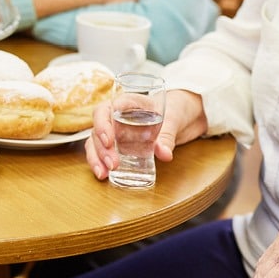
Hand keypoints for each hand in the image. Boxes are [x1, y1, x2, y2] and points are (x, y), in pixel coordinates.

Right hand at [84, 88, 206, 179]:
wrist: (183, 116)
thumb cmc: (175, 109)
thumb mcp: (174, 120)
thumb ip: (167, 136)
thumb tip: (164, 154)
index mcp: (127, 102)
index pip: (107, 109)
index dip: (103, 124)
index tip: (109, 141)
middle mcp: (115, 115)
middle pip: (98, 128)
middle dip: (101, 147)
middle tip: (112, 163)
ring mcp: (115, 131)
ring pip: (95, 141)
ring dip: (96, 157)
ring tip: (103, 173)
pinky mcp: (118, 145)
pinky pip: (102, 152)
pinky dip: (99, 163)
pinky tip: (102, 175)